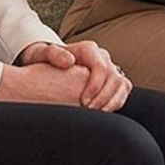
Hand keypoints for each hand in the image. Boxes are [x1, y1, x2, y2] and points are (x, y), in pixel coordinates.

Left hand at [0, 42, 129, 110]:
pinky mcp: (111, 79)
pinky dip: (116, 103)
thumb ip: (53, 54)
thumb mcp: (42, 54)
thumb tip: (70, 61)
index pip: (101, 67)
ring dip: (113, 101)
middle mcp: (101, 56)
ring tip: (98, 115)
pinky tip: (102, 113)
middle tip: (89, 112)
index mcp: (88, 49)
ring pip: (122, 84)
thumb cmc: (43, 60)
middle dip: (104, 97)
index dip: (95, 86)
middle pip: (114, 76)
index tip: (83, 102)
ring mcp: (108, 67)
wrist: (47, 63)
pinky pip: (122, 90)